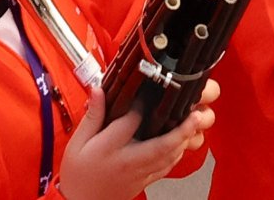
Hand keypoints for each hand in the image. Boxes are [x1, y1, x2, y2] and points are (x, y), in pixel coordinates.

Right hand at [60, 90, 217, 199]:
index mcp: (110, 148)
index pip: (131, 121)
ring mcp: (138, 174)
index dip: (142, 104)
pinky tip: (180, 145)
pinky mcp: (142, 183)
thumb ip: (92, 116)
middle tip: (196, 115)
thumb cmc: (77, 175)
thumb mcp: (77, 143)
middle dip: (182, 130)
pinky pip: (164, 169)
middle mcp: (128, 162)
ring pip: (167, 158)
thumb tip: (99, 90)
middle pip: (161, 145)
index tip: (147, 90)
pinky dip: (175, 156)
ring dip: (183, 142)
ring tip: (194, 125)